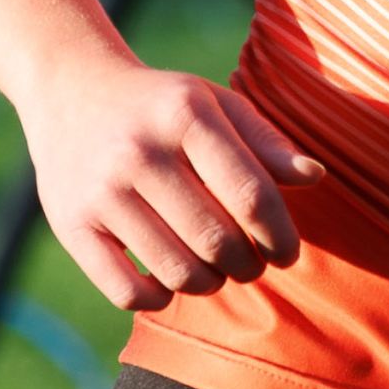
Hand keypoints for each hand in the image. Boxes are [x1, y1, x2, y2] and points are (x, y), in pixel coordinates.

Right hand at [17, 55, 324, 311]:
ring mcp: (102, 192)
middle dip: (248, 264)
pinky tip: (171, 281)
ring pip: (177, 271)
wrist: (72, 90)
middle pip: (217, 239)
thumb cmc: (163, 105)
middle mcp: (140, 152)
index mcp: (186, 115)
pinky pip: (127, 291)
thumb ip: (267, 141)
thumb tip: (316, 176)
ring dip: (210, 284)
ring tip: (218, 272)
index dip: (280, 235)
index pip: (251, 195)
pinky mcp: (71, 225)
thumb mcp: (217, 103)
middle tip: (252, 264)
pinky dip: (160, 297)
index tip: (288, 253)